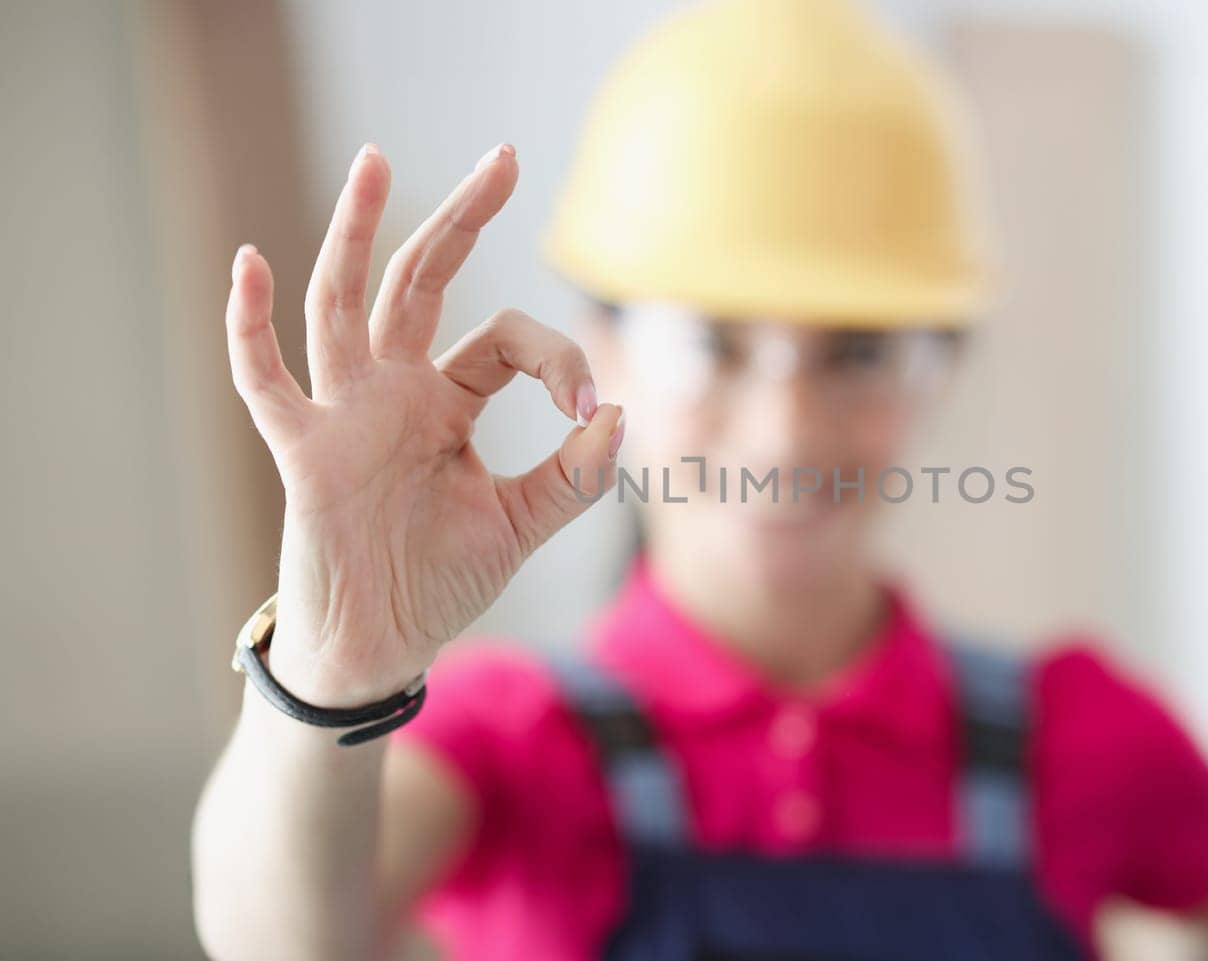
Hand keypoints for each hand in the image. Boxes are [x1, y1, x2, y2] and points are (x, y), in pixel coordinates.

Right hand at [224, 143, 622, 706]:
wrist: (383, 646)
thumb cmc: (441, 579)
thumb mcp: (523, 522)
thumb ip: (574, 474)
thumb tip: (620, 411)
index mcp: (448, 400)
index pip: (505, 339)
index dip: (556, 357)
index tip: (589, 407)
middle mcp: (395, 390)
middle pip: (423, 281)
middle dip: (461, 218)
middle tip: (502, 154)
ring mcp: (345, 412)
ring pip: (345, 303)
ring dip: (358, 233)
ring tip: (375, 161)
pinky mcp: (305, 450)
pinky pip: (266, 381)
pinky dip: (250, 326)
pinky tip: (252, 263)